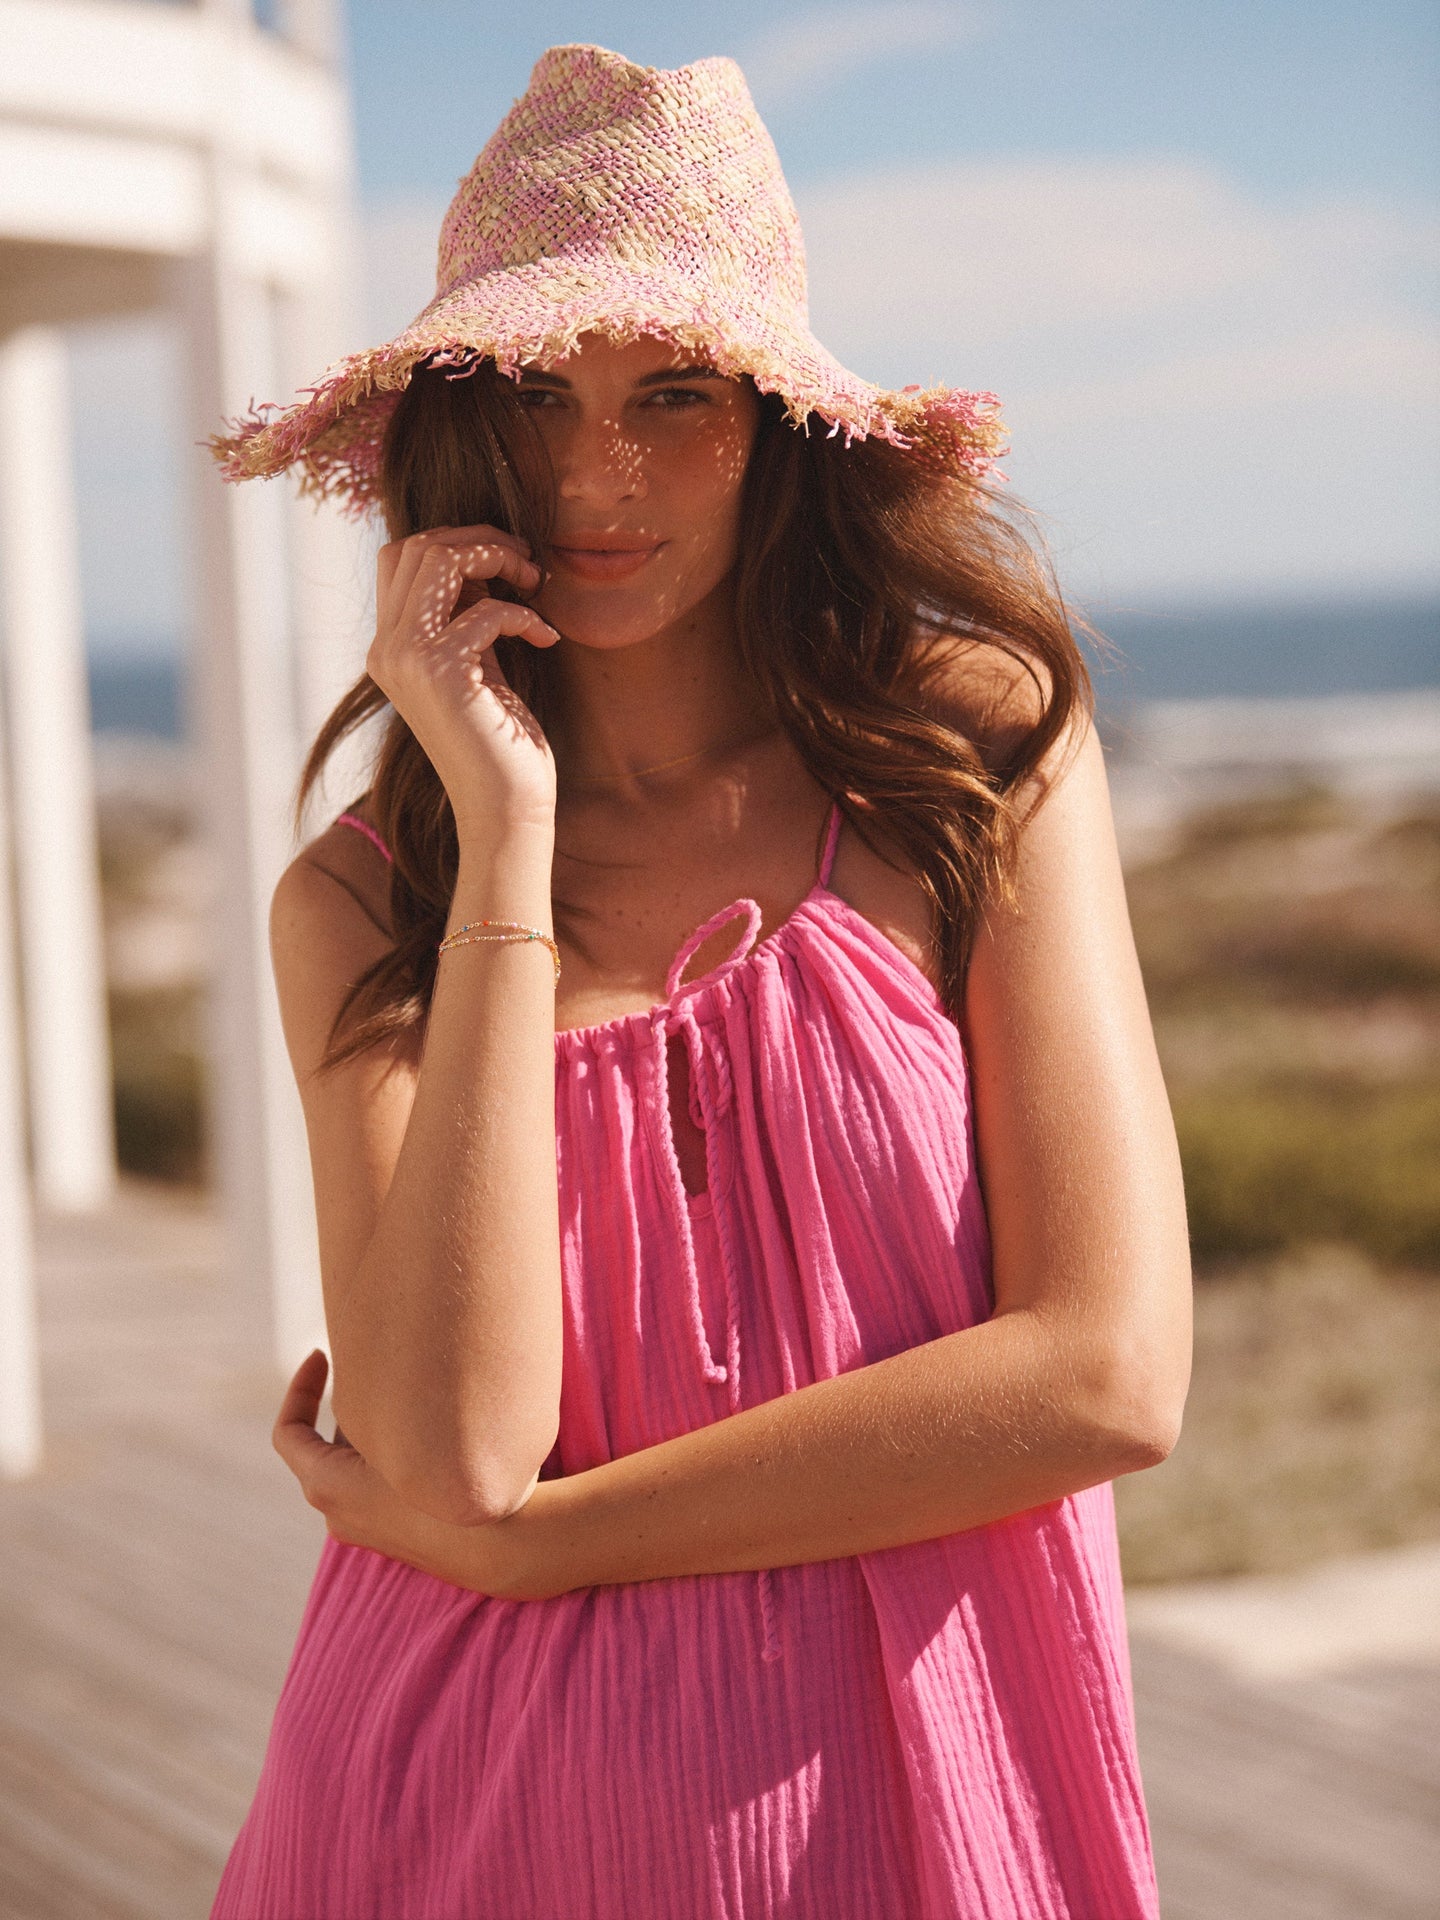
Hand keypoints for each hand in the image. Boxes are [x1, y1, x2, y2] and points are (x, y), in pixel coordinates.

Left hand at [272, 1351, 555, 1600]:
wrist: (497, 1547)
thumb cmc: (446, 1486)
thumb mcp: (398, 1434)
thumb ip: (367, 1403)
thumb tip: (358, 1375)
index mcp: (325, 1486)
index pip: (287, 1432)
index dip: (300, 1387)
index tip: (320, 1354)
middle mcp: (335, 1511)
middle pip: (325, 1441)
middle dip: (347, 1402)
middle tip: (379, 1366)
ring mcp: (363, 1525)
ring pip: (354, 1460)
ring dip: (372, 1427)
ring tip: (408, 1394)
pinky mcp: (391, 1532)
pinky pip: (376, 1481)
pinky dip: (389, 1451)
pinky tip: (426, 1431)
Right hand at [366, 524, 560, 836]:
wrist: (503, 807)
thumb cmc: (500, 741)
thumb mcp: (478, 665)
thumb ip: (467, 615)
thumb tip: (481, 559)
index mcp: (389, 646)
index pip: (401, 556)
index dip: (456, 542)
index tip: (505, 561)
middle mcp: (387, 649)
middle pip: (418, 546)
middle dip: (481, 540)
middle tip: (527, 563)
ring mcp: (406, 659)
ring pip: (440, 559)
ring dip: (497, 558)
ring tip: (535, 583)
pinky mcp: (440, 673)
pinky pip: (486, 609)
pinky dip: (525, 615)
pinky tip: (546, 639)